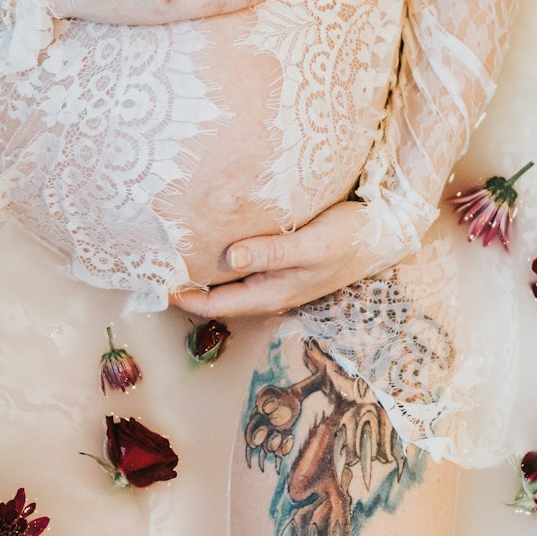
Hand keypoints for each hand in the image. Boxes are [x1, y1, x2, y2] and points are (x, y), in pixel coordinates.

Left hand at [171, 200, 394, 318]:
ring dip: (202, 273)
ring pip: (229, 282)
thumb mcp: (312, 244)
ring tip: (171, 255)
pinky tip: (210, 238)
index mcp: (273, 293)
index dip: (182, 298)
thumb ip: (272, 251)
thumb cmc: (350, 238)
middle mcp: (271, 290)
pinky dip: (222, 257)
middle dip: (185, 288)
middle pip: (218, 296)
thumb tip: (229, 258)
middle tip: (149, 268)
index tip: (149, 284)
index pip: (215, 304)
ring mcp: (278, 277)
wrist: (387, 231)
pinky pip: (244, 265)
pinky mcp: (284, 260)